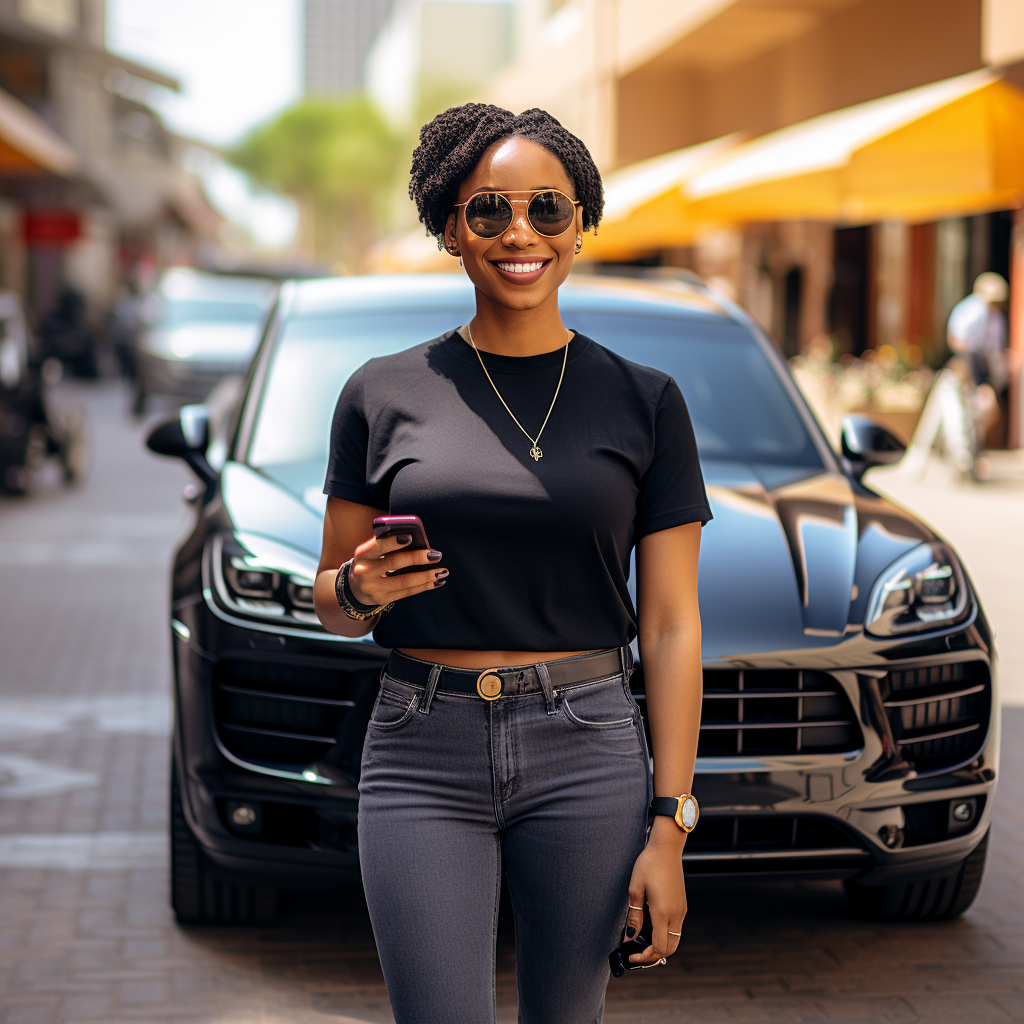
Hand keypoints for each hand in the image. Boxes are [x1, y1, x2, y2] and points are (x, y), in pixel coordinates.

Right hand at [347, 532, 446, 606]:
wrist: (355, 589)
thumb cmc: (368, 563)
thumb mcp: (369, 552)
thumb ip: (385, 544)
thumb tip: (414, 538)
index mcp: (362, 555)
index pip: (378, 546)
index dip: (394, 542)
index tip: (410, 537)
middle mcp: (365, 572)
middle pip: (394, 563)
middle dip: (417, 558)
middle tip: (435, 554)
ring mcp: (374, 588)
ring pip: (404, 581)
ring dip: (426, 576)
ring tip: (442, 571)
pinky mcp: (383, 599)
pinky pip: (407, 593)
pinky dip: (423, 587)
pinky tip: (436, 582)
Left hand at [625, 821, 685, 964]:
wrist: (667, 848)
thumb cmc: (649, 865)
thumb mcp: (635, 889)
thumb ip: (634, 916)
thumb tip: (629, 937)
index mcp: (663, 912)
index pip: (659, 947)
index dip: (645, 957)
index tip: (631, 957)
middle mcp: (676, 914)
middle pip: (669, 948)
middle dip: (654, 956)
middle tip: (637, 954)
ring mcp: (681, 910)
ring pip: (674, 940)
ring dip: (661, 947)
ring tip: (642, 944)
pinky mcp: (682, 905)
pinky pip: (676, 928)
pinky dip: (666, 936)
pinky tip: (652, 930)